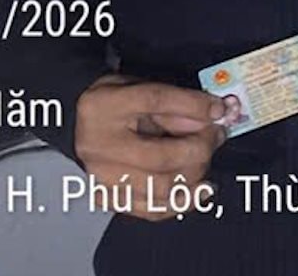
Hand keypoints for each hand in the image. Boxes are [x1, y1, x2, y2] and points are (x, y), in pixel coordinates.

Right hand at [73, 74, 227, 220]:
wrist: (79, 124)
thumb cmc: (113, 104)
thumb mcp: (141, 88)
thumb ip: (176, 102)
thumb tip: (211, 117)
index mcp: (104, 106)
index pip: (154, 102)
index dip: (192, 106)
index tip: (217, 109)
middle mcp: (99, 145)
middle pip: (160, 156)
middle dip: (199, 148)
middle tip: (215, 136)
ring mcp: (102, 177)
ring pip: (161, 188)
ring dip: (195, 174)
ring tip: (205, 158)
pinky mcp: (110, 198)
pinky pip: (153, 209)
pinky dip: (183, 201)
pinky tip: (199, 189)